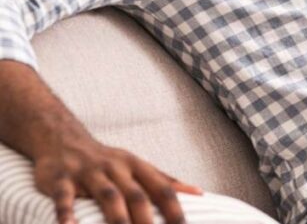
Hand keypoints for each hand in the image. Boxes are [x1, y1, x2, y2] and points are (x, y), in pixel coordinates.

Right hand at [33, 134, 201, 223]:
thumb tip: (198, 193)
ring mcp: (89, 172)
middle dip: (147, 220)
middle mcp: (116, 168)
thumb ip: (165, 180)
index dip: (175, 210)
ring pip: (108, 195)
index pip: (163, 189)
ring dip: (117, 218)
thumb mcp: (138, 165)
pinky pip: (64, 196)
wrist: (63, 139)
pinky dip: (66, 212)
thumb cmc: (108, 161)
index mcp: (138, 166)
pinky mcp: (61, 178)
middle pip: (137, 196)